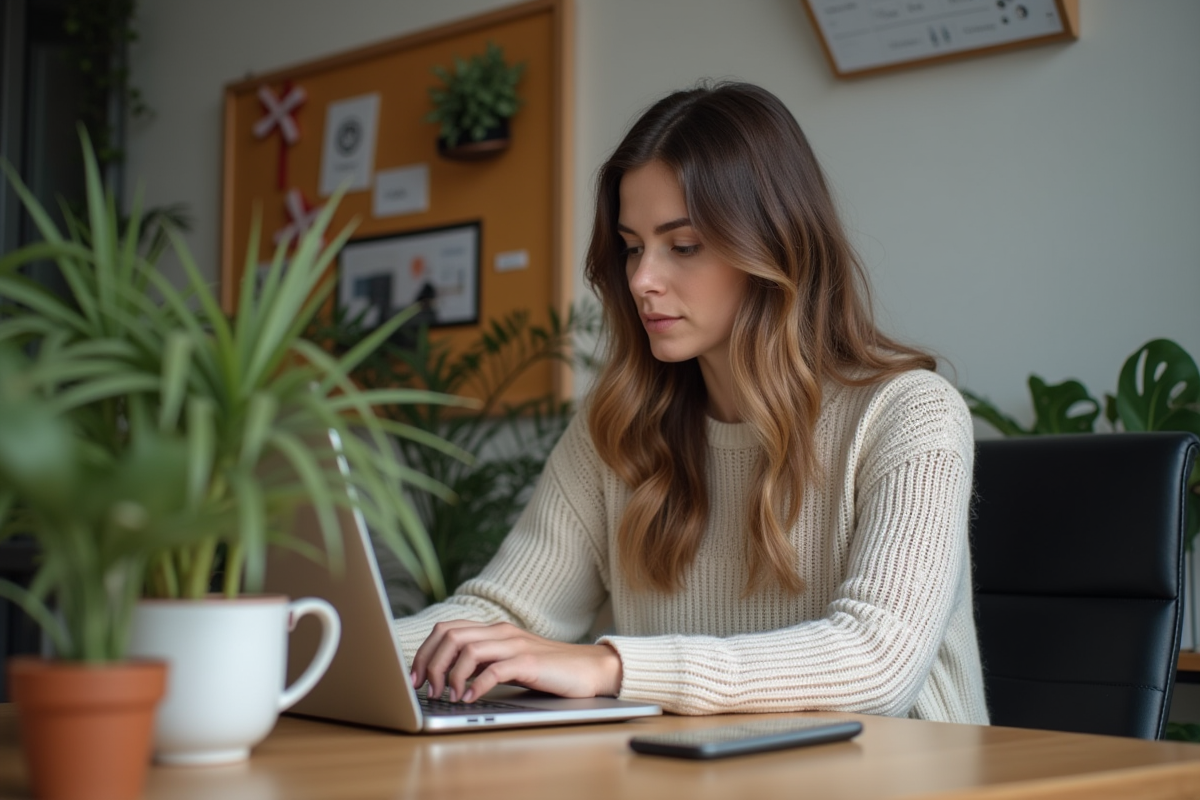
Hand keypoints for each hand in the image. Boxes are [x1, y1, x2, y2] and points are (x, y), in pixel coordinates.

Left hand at [409, 620, 622, 702]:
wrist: (589, 668)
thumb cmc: (548, 670)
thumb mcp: (508, 662)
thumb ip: (482, 662)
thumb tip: (447, 676)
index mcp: (493, 630)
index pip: (446, 628)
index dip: (425, 652)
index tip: (414, 677)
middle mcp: (501, 632)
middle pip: (450, 635)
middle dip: (431, 663)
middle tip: (428, 689)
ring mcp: (515, 645)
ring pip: (467, 649)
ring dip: (450, 675)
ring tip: (448, 696)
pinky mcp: (529, 661)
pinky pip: (494, 669)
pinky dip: (476, 686)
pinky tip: (470, 699)